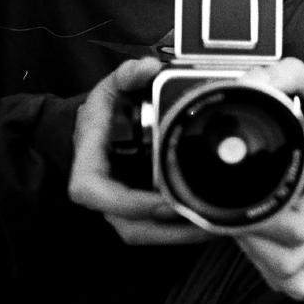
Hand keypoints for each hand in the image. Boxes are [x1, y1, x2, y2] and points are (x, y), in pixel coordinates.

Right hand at [69, 57, 210, 244]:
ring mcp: (119, 207)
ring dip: (177, 235)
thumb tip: (148, 67)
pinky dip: (179, 231)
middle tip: (204, 221)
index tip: (161, 202)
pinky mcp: (138, 212)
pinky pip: (155, 230)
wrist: (99, 130)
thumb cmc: (104, 113)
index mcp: (89, 164)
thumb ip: (128, 73)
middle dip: (165, 231)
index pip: (92, 192)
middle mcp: (103, 192)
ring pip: (143, 234)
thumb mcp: (112, 87)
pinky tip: (208, 223)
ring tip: (214, 226)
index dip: (125, 203)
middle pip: (126, 225)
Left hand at [230, 58, 303, 300]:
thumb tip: (252, 80)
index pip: (297, 226)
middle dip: (251, 241)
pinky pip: (298, 282)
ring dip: (258, 255)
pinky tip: (259, 243)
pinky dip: (272, 269)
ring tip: (242, 223)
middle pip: (290, 258)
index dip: (259, 225)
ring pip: (291, 275)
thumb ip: (288, 74)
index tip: (236, 205)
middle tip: (229, 214)